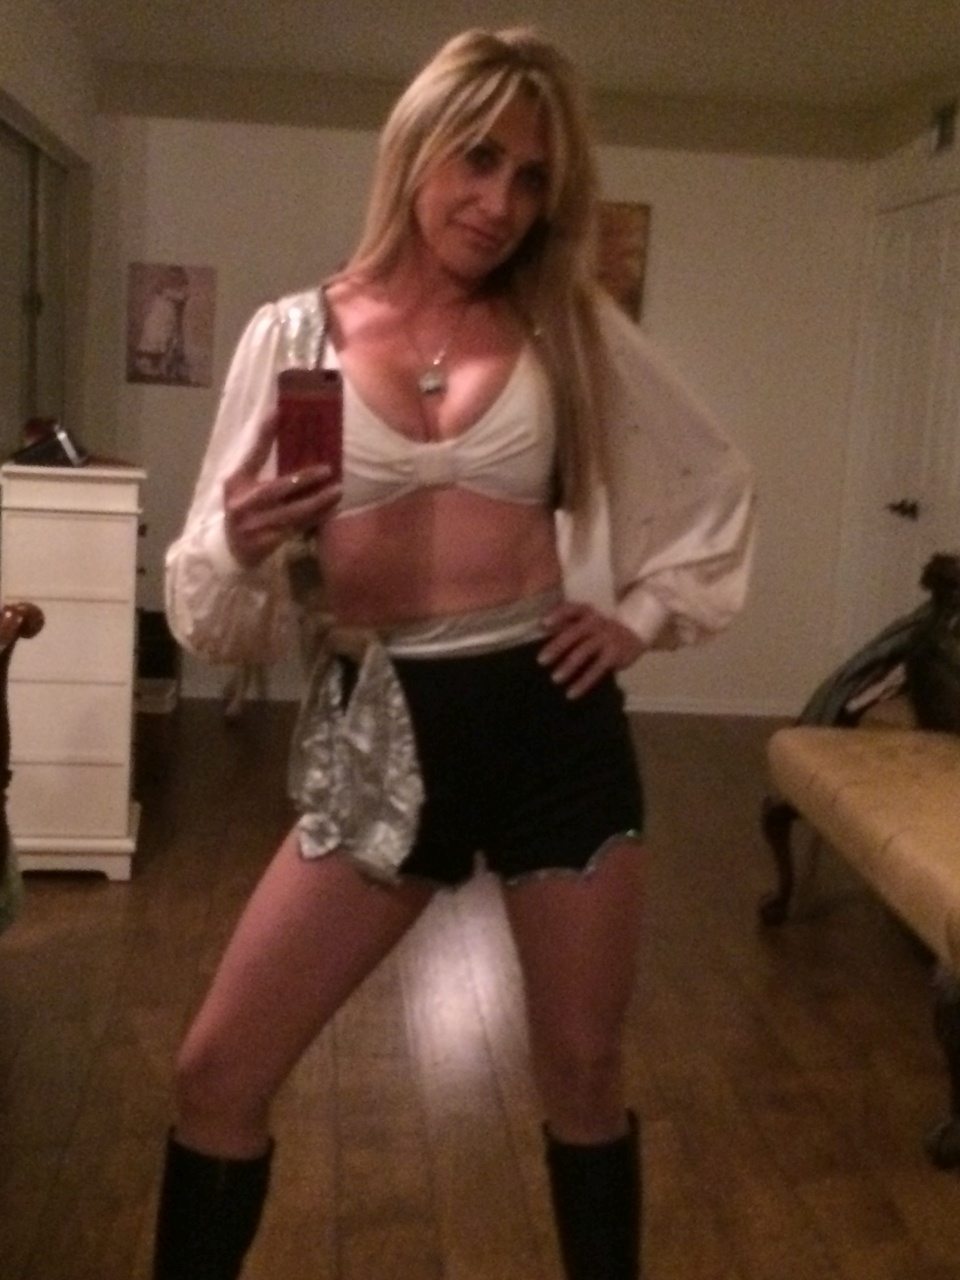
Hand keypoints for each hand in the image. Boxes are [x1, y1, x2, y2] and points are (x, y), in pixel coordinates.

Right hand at [223, 413, 341, 567]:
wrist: (231, 550)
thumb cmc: (243, 509)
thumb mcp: (242, 485)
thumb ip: (260, 464)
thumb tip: (289, 432)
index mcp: (236, 483)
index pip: (252, 455)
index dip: (265, 434)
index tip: (279, 412)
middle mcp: (243, 503)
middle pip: (277, 488)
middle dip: (304, 479)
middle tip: (328, 469)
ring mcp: (254, 525)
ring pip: (292, 512)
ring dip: (317, 501)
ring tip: (338, 491)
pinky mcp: (267, 542)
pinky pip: (297, 528)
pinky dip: (316, 518)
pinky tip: (332, 510)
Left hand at [538, 601, 644, 698]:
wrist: (635, 632)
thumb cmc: (601, 629)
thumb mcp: (587, 621)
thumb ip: (567, 625)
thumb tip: (539, 632)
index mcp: (587, 613)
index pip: (571, 609)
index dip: (557, 615)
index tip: (543, 624)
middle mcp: (596, 622)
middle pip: (573, 633)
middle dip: (556, 647)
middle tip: (540, 660)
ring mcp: (606, 638)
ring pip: (583, 653)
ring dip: (568, 667)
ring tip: (555, 679)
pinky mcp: (613, 655)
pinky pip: (596, 671)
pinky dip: (582, 683)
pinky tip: (571, 694)